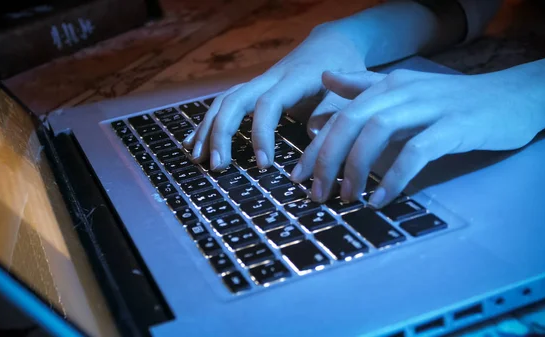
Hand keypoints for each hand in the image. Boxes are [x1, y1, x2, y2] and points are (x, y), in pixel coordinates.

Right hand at [182, 24, 365, 169]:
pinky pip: (225, 103)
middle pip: (234, 100)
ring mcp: (258, 82)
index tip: (263, 164)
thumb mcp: (350, 89)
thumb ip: (334, 111)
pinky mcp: (253, 89)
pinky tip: (195, 141)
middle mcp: (270, 78)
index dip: (262, 133)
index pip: (268, 104)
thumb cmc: (344, 69)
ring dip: (208, 128)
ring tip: (197, 157)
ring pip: (224, 100)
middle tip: (217, 166)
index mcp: (295, 79)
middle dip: (221, 133)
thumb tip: (312, 136)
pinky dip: (208, 122)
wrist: (331, 43)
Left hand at [291, 67, 544, 206]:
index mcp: (386, 85)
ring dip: (355, 168)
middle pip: (349, 122)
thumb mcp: (405, 90)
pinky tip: (382, 199)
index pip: (339, 115)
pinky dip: (394, 176)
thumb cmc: (453, 101)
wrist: (513, 97)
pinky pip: (415, 152)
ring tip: (346, 198)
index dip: (314, 147)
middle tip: (315, 194)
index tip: (298, 176)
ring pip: (376, 133)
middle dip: (325, 160)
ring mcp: (428, 107)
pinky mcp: (454, 126)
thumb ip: (364, 85)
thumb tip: (325, 78)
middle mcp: (401, 91)